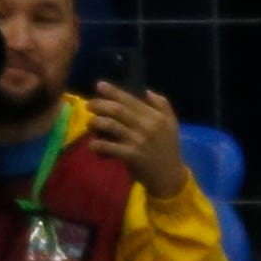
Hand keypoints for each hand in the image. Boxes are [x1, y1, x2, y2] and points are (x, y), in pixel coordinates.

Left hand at [85, 83, 189, 197]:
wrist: (170, 176)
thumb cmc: (168, 149)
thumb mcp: (172, 125)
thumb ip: (163, 106)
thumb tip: (146, 91)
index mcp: (156, 117)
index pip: (131, 100)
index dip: (113, 91)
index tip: (99, 85)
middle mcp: (148, 127)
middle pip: (118, 110)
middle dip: (99, 105)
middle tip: (89, 105)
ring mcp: (139, 141)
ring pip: (110, 125)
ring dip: (96, 122)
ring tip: (91, 123)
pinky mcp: (131, 156)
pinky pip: (108, 146)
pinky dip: (96, 144)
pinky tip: (93, 144)